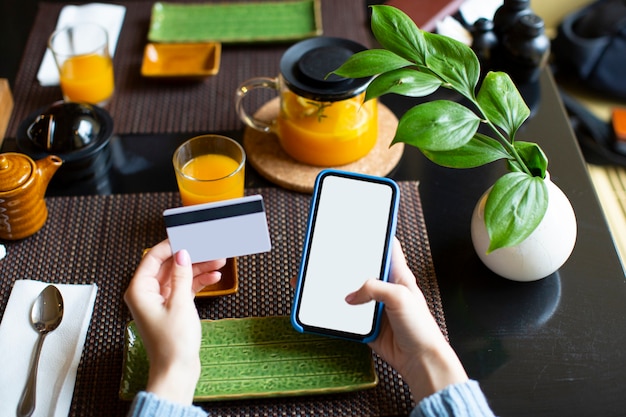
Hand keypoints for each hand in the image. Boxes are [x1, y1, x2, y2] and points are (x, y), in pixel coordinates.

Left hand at [124, 239, 225, 404]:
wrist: (177, 370)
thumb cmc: (172, 344)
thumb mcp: (180, 304)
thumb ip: (182, 276)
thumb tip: (182, 254)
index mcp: (139, 291)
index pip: (153, 258)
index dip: (171, 245)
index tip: (188, 236)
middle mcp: (146, 294)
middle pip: (168, 266)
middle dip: (190, 257)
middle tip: (209, 249)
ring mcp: (159, 301)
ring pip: (179, 276)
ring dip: (198, 269)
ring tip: (218, 261)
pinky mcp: (171, 309)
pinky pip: (184, 288)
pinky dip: (198, 282)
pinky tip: (213, 277)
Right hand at [345, 238, 467, 401]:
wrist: (420, 360)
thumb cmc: (421, 328)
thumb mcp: (400, 297)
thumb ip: (373, 288)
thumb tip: (351, 295)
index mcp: (399, 276)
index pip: (389, 248)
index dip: (377, 236)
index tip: (362, 227)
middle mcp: (387, 289)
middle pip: (364, 270)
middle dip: (350, 265)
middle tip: (334, 256)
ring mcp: (376, 308)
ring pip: (354, 293)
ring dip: (343, 291)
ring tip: (327, 283)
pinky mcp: (368, 325)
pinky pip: (349, 316)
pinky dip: (341, 314)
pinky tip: (333, 309)